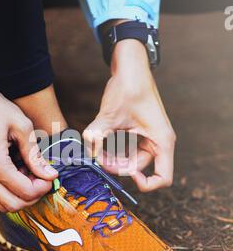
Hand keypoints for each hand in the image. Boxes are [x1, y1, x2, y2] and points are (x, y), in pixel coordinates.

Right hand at [0, 73, 56, 210]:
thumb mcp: (22, 126)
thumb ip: (35, 154)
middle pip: (13, 205)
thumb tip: (51, 175)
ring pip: (3, 204)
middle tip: (43, 179)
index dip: (43, 187)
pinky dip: (11, 191)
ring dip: (21, 196)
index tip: (51, 175)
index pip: (25, 192)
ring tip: (32, 176)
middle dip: (33, 196)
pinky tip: (20, 173)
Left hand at [84, 39, 175, 191]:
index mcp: (162, 141)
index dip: (146, 184)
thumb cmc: (127, 88)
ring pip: (133, 161)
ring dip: (116, 160)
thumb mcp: (110, 115)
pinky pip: (130, 151)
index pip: (163, 178)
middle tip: (99, 159)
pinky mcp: (141, 133)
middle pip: (141, 170)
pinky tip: (102, 143)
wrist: (130, 67)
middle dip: (119, 168)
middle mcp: (159, 142)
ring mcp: (150, 137)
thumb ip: (97, 135)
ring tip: (98, 151)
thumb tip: (87, 152)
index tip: (127, 174)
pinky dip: (116, 151)